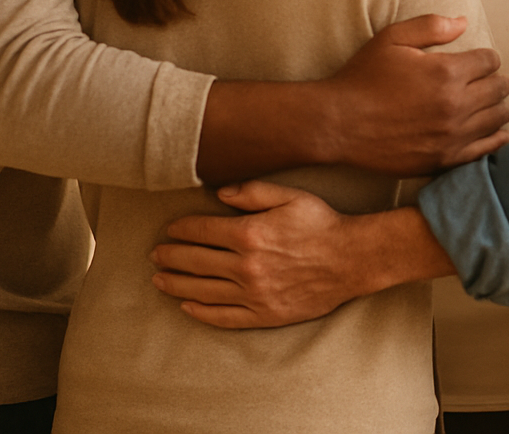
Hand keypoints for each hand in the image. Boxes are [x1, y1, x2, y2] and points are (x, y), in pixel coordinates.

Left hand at [151, 181, 375, 328]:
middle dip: (171, 256)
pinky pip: (224, 317)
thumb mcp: (289, 196)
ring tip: (159, 280)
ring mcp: (254, 294)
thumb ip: (252, 192)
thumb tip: (218, 194)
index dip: (182, 229)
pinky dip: (202, 312)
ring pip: (203, 290)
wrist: (352, 260)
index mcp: (250, 233)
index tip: (171, 229)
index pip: (202, 231)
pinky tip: (187, 306)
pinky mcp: (264, 314)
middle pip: (196, 261)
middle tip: (156, 254)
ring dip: (176, 284)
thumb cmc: (322, 224)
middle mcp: (247, 266)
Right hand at [321, 14, 508, 174]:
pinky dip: (497, 140)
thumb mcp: (391, 39)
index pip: (490, 61)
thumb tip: (463, 22)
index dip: (487, 58)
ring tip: (498, 105)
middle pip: (500, 89)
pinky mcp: (444, 160)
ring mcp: (452, 136)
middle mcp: (455, 105)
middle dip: (499, 82)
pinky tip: (497, 134)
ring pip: (499, 119)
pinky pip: (487, 151)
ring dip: (501, 108)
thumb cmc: (362, 78)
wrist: (337, 123)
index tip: (481, 62)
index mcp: (446, 72)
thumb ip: (430, 26)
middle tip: (493, 82)